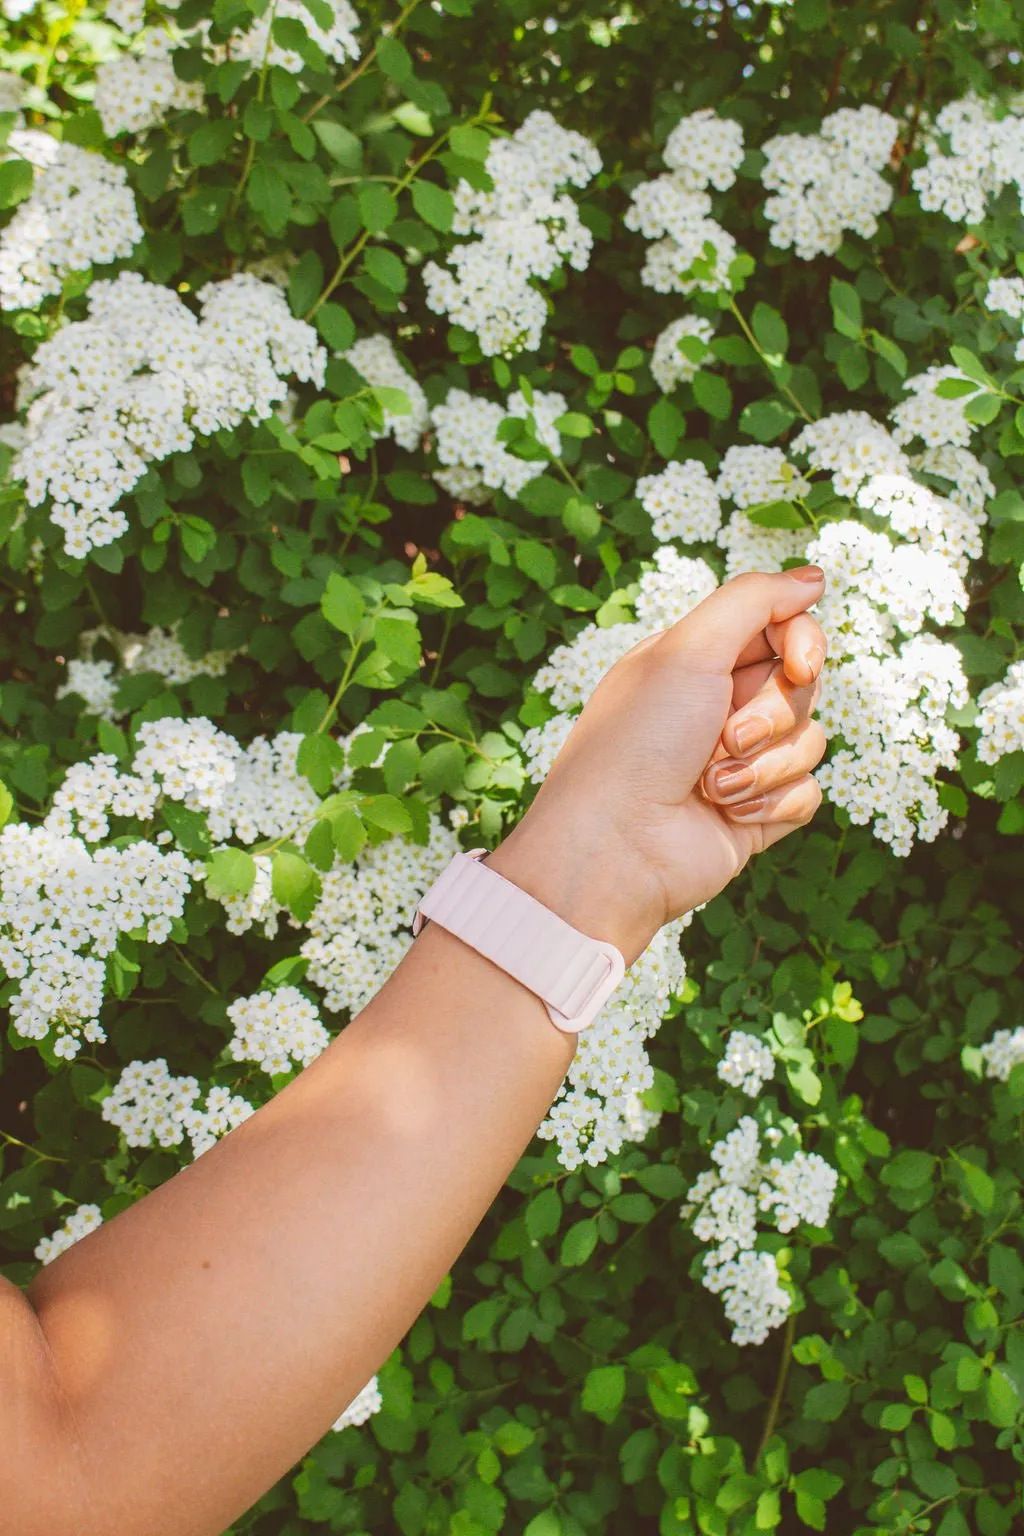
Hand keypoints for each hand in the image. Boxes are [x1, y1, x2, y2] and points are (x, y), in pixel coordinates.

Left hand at [489, 567, 827, 963]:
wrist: (617, 847)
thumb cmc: (637, 741)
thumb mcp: (687, 649)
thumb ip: (754, 600)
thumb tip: (814, 578)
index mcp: (696, 661)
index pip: (782, 629)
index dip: (803, 643)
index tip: (800, 664)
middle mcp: (718, 707)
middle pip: (801, 686)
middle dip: (773, 714)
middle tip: (726, 737)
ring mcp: (740, 762)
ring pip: (811, 740)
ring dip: (766, 765)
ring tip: (712, 785)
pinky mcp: (757, 813)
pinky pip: (808, 794)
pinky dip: (772, 804)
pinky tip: (728, 816)